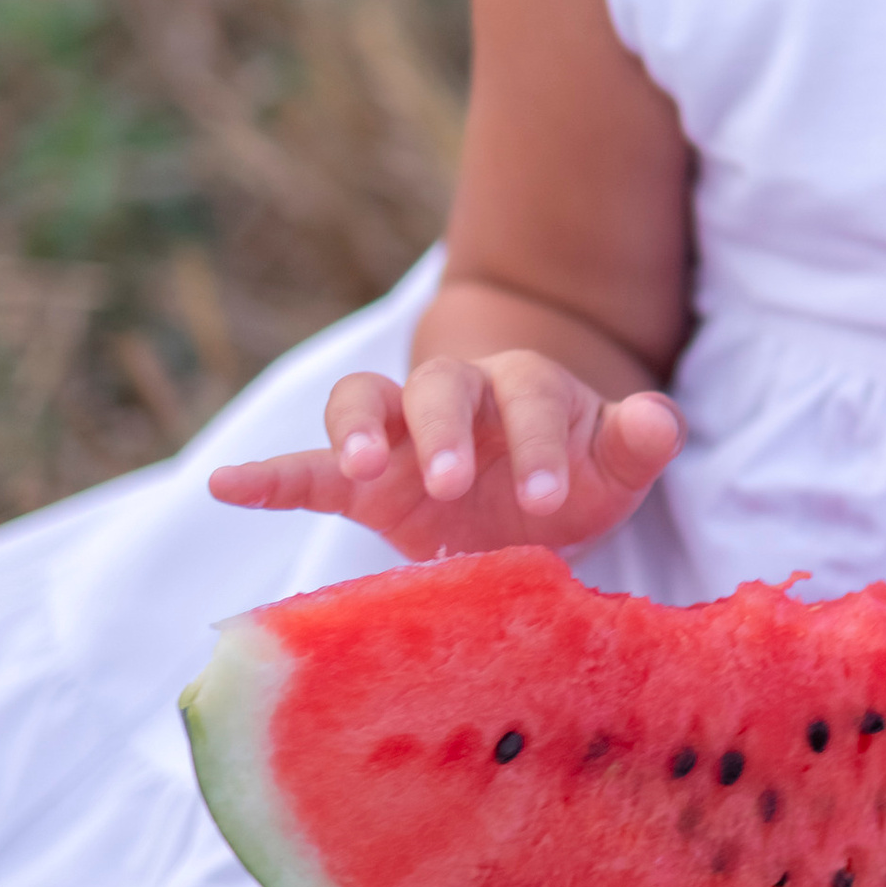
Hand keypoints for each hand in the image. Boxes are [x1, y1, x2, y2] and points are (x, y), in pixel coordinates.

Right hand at [208, 354, 683, 560]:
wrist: (527, 493)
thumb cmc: (575, 474)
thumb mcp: (615, 468)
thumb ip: (638, 442)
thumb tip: (661, 417)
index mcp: (527, 391)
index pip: (531, 399)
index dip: (539, 443)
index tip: (546, 500)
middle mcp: (457, 397)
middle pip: (440, 386)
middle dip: (444, 428)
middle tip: (451, 482)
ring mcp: (400, 434)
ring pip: (365, 401)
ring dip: (356, 427)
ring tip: (354, 467)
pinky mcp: (358, 479)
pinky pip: (304, 468)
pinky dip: (266, 475)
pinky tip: (223, 484)